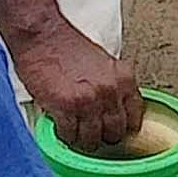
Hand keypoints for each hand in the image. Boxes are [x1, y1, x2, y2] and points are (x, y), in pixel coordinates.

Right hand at [12, 20, 143, 154]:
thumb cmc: (67, 47)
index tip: (113, 129)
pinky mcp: (66, 107)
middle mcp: (110, 92)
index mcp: (124, 79)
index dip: (122, 127)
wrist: (42, 36)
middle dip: (102, 136)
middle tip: (91, 132)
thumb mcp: (104, 64)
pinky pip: (70, 136)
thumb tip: (112, 112)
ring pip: (92, 140)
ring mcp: (89, 101)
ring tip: (75, 132)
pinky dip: (64, 136)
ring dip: (82, 140)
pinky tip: (61, 127)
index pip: (134, 118)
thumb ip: (112, 88)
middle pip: (114, 134)